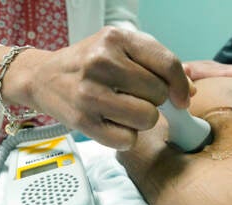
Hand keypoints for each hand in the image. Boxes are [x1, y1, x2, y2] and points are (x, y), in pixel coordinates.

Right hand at [3, 27, 189, 149]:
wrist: (43, 78)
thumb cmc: (86, 64)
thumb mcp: (118, 50)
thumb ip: (155, 64)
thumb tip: (189, 91)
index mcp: (116, 38)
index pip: (167, 64)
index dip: (181, 86)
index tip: (182, 99)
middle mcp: (102, 62)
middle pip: (159, 95)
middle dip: (152, 101)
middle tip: (133, 97)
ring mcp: (90, 93)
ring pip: (147, 119)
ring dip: (141, 120)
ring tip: (122, 110)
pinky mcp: (83, 121)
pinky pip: (128, 140)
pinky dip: (126, 136)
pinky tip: (111, 124)